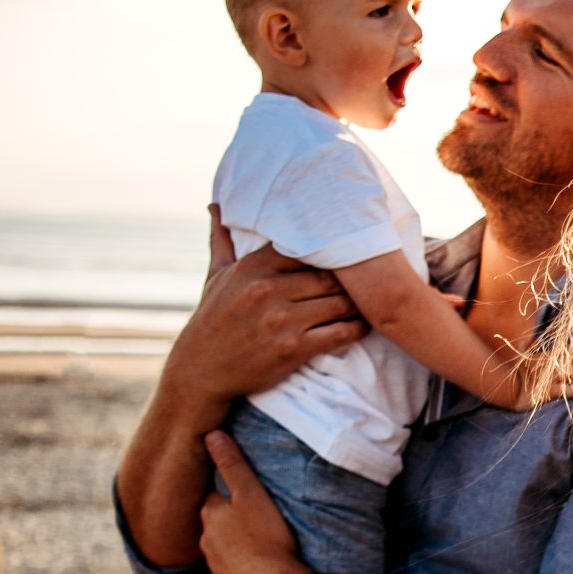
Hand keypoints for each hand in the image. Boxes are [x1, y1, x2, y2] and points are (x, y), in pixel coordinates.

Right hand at [163, 206, 366, 405]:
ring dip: (358, 305)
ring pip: (340, 303)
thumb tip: (215, 204)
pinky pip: (340, 333)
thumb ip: (222, 240)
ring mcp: (281, 320)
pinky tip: (362, 325)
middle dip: (351, 281)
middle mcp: (267, 290)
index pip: (306, 248)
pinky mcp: (294, 348)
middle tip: (370, 281)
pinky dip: (357, 329)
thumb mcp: (215, 276)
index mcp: (253, 267)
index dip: (330, 252)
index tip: (346, 254)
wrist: (201, 370)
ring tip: (371, 302)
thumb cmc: (211, 319)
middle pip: (330, 277)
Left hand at [199, 432, 310, 573]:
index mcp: (210, 512)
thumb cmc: (267, 538)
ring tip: (258, 538)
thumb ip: (232, 464)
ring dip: (235, 540)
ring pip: (223, 543)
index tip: (246, 490)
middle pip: (217, 519)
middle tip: (255, 513)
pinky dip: (242, 561)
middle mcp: (205, 537)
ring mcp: (215, 562)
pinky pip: (233, 565)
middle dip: (230, 515)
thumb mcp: (252, 494)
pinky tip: (258, 562)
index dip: (230, 490)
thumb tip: (210, 433)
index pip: (215, 493)